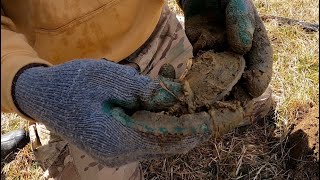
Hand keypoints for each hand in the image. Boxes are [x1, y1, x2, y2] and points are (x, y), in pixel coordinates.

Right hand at [13, 60, 210, 166]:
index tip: (210, 114)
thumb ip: (145, 90)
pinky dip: (159, 123)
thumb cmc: (73, 83)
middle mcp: (119, 154)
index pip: (167, 138)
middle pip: (166, 145)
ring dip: (174, 122)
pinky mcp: (116, 146)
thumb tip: (176, 96)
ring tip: (181, 98)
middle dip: (187, 126)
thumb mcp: (109, 78)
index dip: (191, 126)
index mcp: (116, 140)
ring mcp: (117, 153)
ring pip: (159, 143)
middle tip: (204, 107)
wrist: (45, 96)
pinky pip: (147, 138)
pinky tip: (162, 104)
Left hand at [179, 0, 272, 96]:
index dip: (259, 78)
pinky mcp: (201, 57)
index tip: (253, 89)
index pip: (261, 63)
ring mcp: (220, 57)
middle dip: (236, 94)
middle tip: (228, 106)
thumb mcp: (236, 2)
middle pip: (241, 79)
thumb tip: (242, 48)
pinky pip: (200, 73)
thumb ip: (241, 19)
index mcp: (254, 42)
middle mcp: (239, 54)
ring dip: (214, 94)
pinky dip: (195, 82)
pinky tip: (187, 89)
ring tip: (207, 104)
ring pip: (220, 80)